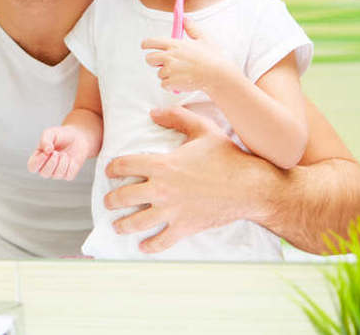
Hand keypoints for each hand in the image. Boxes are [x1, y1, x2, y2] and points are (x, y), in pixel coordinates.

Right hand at [27, 125, 92, 180]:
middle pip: (44, 173)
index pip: (32, 167)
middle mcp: (46, 167)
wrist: (76, 136)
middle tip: (56, 152)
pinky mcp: (68, 174)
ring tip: (64, 154)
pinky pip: (68, 175)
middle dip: (51, 162)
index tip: (46, 152)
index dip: (38, 162)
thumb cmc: (60, 135)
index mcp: (38, 158)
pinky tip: (70, 158)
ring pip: (56, 175)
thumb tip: (47, 151)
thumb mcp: (50, 133)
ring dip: (62, 163)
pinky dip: (70, 165)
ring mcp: (57, 172)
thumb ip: (45, 140)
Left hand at [103, 105, 261, 252]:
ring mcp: (172, 211)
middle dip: (111, 200)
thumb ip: (176, 116)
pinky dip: (150, 246)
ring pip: (136, 222)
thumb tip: (153, 112)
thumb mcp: (202, 128)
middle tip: (108, 201)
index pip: (124, 165)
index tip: (109, 171)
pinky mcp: (184, 227)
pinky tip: (143, 246)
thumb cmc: (227, 156)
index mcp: (162, 164)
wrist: (250, 187)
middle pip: (123, 197)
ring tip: (118, 225)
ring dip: (123, 225)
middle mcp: (161, 189)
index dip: (112, 168)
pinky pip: (161, 241)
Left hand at [141, 18, 234, 91]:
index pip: (152, 42)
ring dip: (167, 75)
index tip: (145, 46)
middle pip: (149, 58)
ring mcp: (170, 70)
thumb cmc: (213, 58)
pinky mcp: (172, 82)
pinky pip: (164, 84)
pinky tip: (182, 81)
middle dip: (154, 61)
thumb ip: (192, 29)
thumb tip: (186, 19)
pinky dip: (171, 85)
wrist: (218, 75)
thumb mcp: (204, 39)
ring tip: (182, 73)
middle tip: (164, 63)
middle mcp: (170, 56)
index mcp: (175, 45)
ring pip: (159, 73)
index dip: (146, 44)